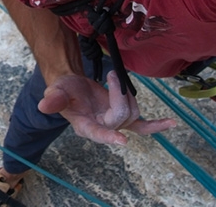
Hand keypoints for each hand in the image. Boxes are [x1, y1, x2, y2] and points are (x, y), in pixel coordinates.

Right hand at [37, 71, 175, 144]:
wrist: (71, 88)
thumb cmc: (62, 91)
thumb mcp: (55, 91)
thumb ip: (53, 99)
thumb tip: (44, 104)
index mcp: (84, 125)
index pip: (97, 132)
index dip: (109, 137)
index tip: (122, 140)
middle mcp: (102, 127)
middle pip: (120, 117)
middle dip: (119, 94)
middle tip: (112, 76)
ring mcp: (115, 124)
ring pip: (132, 115)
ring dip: (128, 96)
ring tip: (116, 80)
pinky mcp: (123, 117)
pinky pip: (142, 125)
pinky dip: (156, 125)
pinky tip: (171, 123)